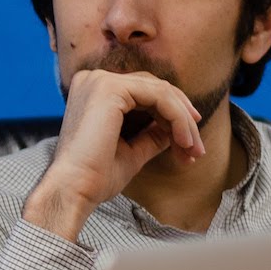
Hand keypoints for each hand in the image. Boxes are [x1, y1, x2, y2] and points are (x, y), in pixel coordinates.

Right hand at [23, 69, 204, 240]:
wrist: (73, 190)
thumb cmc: (95, 177)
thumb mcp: (132, 150)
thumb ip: (152, 134)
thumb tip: (176, 129)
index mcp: (94, 92)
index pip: (144, 92)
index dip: (172, 115)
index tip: (189, 145)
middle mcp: (94, 80)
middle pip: (155, 87)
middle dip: (182, 117)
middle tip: (197, 148)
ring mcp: (100, 81)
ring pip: (160, 91)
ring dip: (182, 121)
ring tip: (193, 150)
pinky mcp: (110, 88)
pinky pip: (158, 96)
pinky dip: (176, 118)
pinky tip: (183, 141)